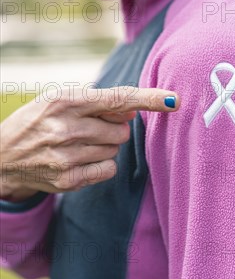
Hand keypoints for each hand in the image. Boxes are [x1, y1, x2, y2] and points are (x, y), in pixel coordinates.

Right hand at [0, 85, 179, 201]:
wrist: (4, 156)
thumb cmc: (38, 122)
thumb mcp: (60, 101)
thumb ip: (99, 103)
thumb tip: (134, 111)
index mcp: (64, 100)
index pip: (117, 98)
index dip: (148, 99)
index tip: (174, 100)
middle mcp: (65, 127)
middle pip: (121, 129)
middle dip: (113, 128)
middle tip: (89, 128)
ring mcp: (65, 156)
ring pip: (115, 149)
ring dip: (104, 145)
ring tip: (77, 143)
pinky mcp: (68, 180)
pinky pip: (108, 169)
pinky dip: (101, 163)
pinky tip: (80, 159)